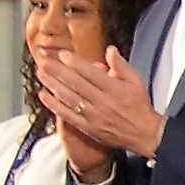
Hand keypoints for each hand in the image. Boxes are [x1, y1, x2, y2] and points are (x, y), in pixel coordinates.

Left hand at [36, 45, 164, 160]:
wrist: (144, 134)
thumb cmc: (140, 106)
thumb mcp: (137, 81)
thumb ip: (121, 65)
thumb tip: (110, 50)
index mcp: (115, 89)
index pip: (91, 73)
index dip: (75, 63)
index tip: (62, 54)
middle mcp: (103, 102)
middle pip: (76, 84)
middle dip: (58, 71)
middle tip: (43, 60)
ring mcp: (94, 116)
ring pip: (69, 98)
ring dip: (52, 85)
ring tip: (41, 74)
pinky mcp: (88, 127)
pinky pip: (67, 115)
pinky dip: (54, 105)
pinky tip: (44, 96)